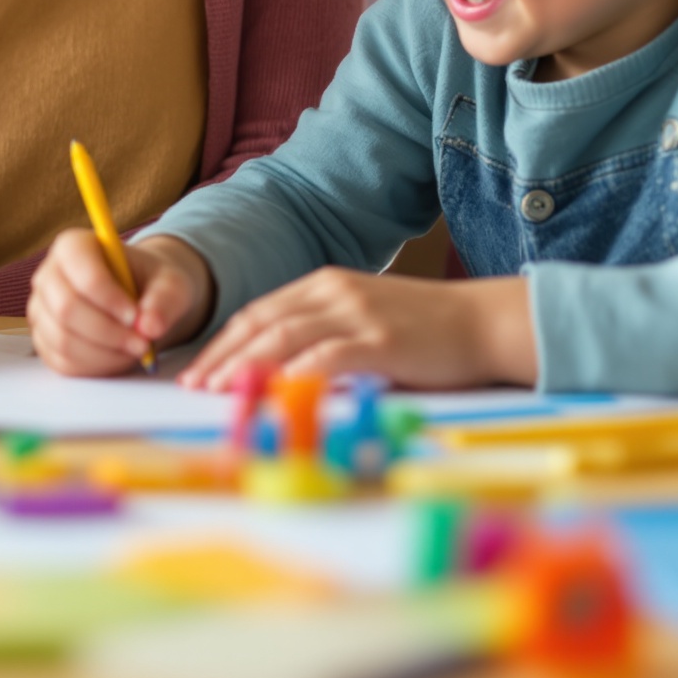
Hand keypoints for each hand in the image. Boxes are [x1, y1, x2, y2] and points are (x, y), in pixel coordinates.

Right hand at [29, 231, 212, 375]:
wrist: (141, 299)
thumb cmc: (151, 283)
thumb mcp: (171, 283)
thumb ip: (165, 300)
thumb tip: (149, 327)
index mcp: (73, 246)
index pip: (81, 273)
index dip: (108, 299)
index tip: (136, 315)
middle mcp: (48, 275)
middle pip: (66, 309)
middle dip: (108, 332)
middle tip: (142, 343)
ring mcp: (42, 310)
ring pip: (63, 340)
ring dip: (105, 353)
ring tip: (135, 349)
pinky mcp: (45, 341)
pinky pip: (63, 362)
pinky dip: (96, 366)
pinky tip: (119, 356)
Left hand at [179, 269, 535, 391]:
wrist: (485, 322)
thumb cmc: (425, 332)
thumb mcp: (364, 322)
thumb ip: (324, 337)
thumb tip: (276, 372)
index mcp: (325, 284)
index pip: (258, 312)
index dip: (222, 342)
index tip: (196, 370)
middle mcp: (334, 292)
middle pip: (260, 322)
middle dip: (221, 356)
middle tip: (192, 386)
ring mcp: (357, 314)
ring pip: (284, 337)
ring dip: (244, 366)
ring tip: (218, 392)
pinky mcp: (381, 340)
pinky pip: (327, 357)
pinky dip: (294, 375)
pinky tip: (272, 393)